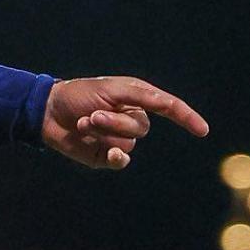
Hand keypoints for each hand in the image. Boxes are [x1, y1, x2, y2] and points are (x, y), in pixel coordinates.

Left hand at [41, 76, 208, 169]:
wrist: (47, 111)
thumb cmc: (79, 94)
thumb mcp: (111, 89)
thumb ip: (142, 96)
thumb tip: (168, 104)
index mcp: (137, 99)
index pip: (168, 108)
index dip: (187, 118)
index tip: (203, 130)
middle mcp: (131, 120)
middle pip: (141, 128)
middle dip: (116, 122)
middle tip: (92, 115)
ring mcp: (119, 139)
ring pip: (127, 143)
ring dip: (104, 133)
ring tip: (84, 123)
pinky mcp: (106, 156)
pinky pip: (122, 161)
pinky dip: (117, 157)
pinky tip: (110, 153)